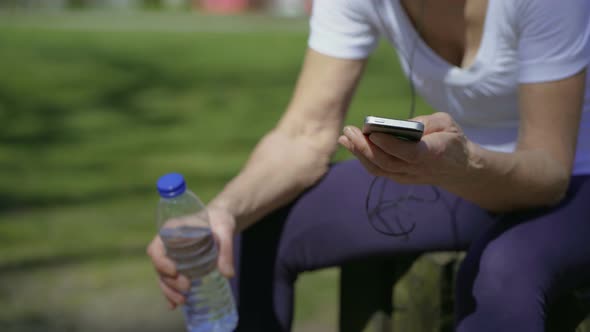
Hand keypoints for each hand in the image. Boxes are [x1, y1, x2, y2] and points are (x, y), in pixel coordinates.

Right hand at [146, 206, 236, 309]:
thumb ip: (226, 251)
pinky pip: (170, 280)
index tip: (174, 271)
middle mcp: (167, 244)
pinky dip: (170, 293)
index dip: (161, 262)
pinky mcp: (179, 264)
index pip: (156, 248)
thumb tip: (228, 275)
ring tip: (182, 301)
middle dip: (169, 281)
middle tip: (187, 287)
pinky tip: (174, 305)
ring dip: (169, 290)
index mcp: (171, 231)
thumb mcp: (225, 232)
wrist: (221, 222)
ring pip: (163, 276)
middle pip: (159, 266)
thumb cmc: (220, 221)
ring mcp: (172, 256)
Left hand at [338, 112, 474, 185]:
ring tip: (345, 137)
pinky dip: (363, 158)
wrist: (459, 168)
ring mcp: (407, 177)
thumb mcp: (446, 123)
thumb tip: (397, 125)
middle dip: (365, 147)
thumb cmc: (451, 140)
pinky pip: (378, 170)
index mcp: (433, 153)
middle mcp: (417, 169)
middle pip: (386, 162)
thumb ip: (425, 123)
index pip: (408, 153)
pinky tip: (351, 145)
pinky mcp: (399, 178)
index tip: (373, 133)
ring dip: (359, 153)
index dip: (390, 145)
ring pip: (378, 169)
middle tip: (349, 131)